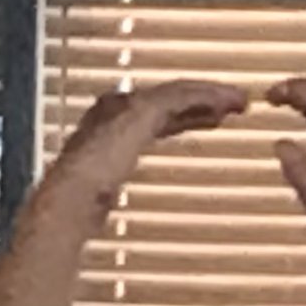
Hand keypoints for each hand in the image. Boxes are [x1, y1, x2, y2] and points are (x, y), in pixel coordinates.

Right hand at [41, 81, 247, 219]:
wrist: (68, 198)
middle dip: (199, 103)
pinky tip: (228, 103)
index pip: (150, 117)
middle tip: (228, 107)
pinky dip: (207, 97)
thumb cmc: (73, 209)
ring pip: (177, 93)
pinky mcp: (141, 108)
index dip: (181, 117)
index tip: (206, 120)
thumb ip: (104, 196)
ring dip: (210, 96)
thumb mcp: (96, 201)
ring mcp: (125, 108)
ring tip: (238, 101)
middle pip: (165, 101)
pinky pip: (181, 96)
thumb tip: (101, 212)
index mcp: (101, 134)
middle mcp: (112, 113)